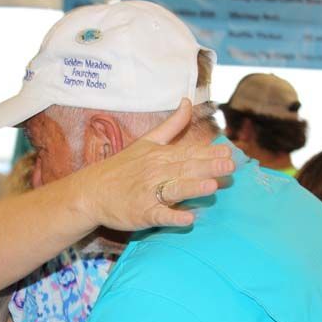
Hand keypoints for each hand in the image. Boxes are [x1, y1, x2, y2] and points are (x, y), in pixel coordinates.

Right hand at [79, 98, 234, 229]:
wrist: (91, 192)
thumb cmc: (121, 168)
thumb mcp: (146, 141)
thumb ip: (171, 125)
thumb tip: (188, 102)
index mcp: (159, 156)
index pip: (188, 153)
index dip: (209, 152)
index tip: (229, 150)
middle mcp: (156, 173)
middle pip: (184, 169)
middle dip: (208, 167)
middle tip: (229, 165)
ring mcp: (148, 194)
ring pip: (173, 190)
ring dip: (192, 188)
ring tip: (211, 186)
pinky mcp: (142, 214)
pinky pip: (159, 216)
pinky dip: (172, 217)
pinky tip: (187, 219)